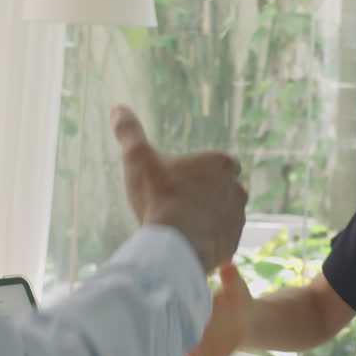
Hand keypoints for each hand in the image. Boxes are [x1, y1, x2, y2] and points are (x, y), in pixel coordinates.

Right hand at [112, 106, 246, 272]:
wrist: (173, 246)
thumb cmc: (159, 197)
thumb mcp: (139, 159)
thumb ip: (130, 133)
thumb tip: (118, 109)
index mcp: (221, 164)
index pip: (221, 162)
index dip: (204, 170)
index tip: (184, 179)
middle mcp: (238, 188)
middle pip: (225, 187)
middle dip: (209, 193)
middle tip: (181, 202)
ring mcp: (238, 218)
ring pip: (227, 213)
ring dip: (211, 216)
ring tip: (184, 224)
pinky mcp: (233, 244)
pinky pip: (224, 238)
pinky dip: (211, 239)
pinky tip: (190, 241)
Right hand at [186, 262, 252, 355]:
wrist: (246, 317)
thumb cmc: (236, 298)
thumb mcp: (235, 286)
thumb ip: (230, 277)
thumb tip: (229, 264)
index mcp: (196, 310)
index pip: (183, 316)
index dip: (180, 322)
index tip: (181, 328)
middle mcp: (194, 328)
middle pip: (185, 339)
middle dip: (185, 348)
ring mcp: (201, 344)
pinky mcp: (211, 355)